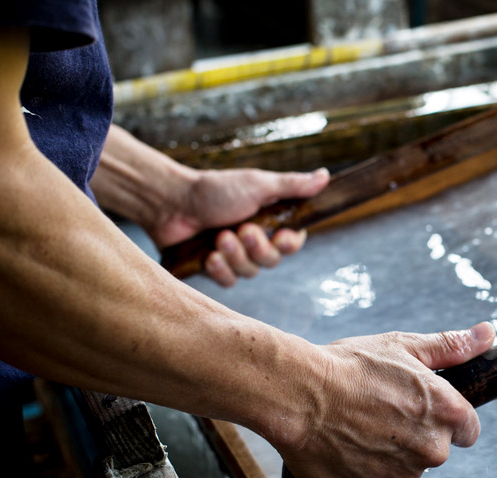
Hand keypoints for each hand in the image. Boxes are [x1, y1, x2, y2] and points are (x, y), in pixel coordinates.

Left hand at [92, 125, 331, 285]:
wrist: (171, 202)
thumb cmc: (214, 189)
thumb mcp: (258, 185)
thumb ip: (292, 185)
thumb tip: (326, 175)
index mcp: (269, 221)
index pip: (293, 242)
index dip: (290, 244)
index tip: (280, 236)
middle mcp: (255, 240)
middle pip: (272, 261)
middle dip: (257, 248)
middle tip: (242, 230)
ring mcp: (234, 256)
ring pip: (250, 272)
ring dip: (235, 256)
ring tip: (219, 237)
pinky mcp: (215, 268)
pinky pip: (229, 282)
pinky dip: (220, 270)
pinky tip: (208, 256)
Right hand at [268, 322, 495, 477]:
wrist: (300, 396)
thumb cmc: (349, 367)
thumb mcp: (403, 347)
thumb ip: (450, 347)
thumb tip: (487, 334)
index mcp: (448, 412)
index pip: (468, 430)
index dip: (443, 419)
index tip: (419, 411)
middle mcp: (434, 450)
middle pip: (434, 450)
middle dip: (413, 436)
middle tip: (378, 413)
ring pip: (406, 470)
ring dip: (389, 456)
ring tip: (357, 430)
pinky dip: (367, 475)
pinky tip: (348, 450)